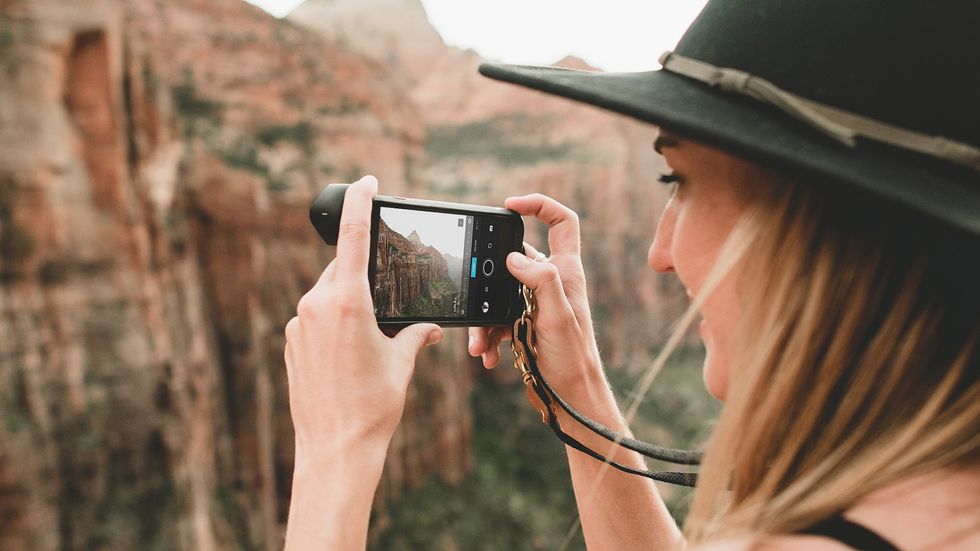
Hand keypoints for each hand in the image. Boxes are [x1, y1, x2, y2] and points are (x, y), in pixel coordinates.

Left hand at [284, 175, 443, 459]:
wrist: (334, 449)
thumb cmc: (373, 407)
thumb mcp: (402, 363)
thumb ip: (415, 335)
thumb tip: (430, 328)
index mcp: (347, 303)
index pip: (352, 237)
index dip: (360, 203)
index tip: (365, 183)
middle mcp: (316, 307)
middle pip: (342, 271)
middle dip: (364, 277)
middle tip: (387, 300)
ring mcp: (299, 326)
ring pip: (327, 296)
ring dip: (349, 304)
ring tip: (370, 340)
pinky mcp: (292, 344)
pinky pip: (315, 319)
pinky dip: (334, 324)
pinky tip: (350, 354)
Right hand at [468, 193, 603, 400]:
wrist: (571, 397)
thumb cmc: (574, 358)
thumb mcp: (558, 318)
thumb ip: (541, 282)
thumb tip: (516, 257)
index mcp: (566, 272)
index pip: (562, 223)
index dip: (539, 206)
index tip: (510, 205)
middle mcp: (552, 283)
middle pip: (516, 259)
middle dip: (490, 277)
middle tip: (474, 288)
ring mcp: (536, 303)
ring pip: (500, 294)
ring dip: (484, 316)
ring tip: (479, 342)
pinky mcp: (524, 324)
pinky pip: (497, 319)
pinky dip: (487, 335)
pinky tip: (486, 353)